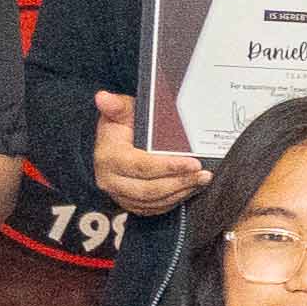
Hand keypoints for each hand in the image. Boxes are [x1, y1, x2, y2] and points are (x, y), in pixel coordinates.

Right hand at [84, 89, 206, 215]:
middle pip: (150, 189)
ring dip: (180, 192)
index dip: (169, 167)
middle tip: (203, 174)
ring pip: (154, 201)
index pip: (142, 166)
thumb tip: (103, 97)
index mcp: (109, 157)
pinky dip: (173, 201)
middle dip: (180, 182)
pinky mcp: (130, 203)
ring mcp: (119, 194)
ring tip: (201, 180)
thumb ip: (117, 106)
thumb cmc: (121, 125)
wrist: (113, 143)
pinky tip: (188, 189)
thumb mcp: (121, 111)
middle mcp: (110, 180)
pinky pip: (154, 208)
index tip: (193, 163)